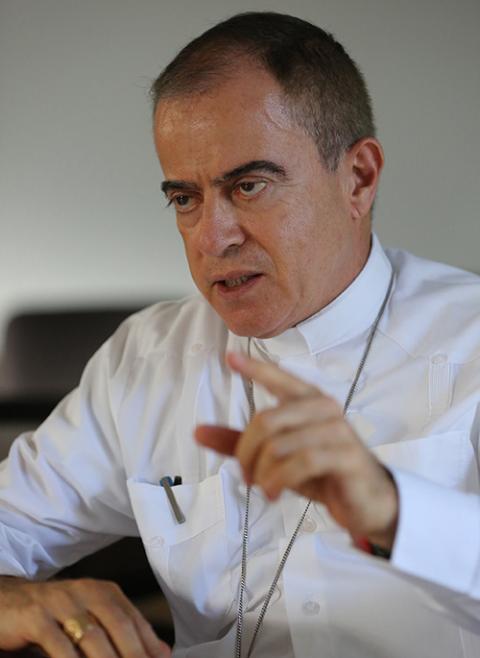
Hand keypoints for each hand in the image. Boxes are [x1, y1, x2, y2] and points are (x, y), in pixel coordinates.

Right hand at [0, 576, 170, 657]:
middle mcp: (86, 592)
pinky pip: (60, 647)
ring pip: (93, 638)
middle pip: (119, 627)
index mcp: (104, 592)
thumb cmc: (51, 614)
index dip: (149, 646)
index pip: (135, 620)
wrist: (6, 601)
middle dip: (134, 656)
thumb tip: (161, 652)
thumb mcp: (90, 618)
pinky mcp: (36, 618)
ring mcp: (61, 603)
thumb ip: (122, 631)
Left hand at [196, 352, 397, 550]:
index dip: (255, 368)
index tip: (230, 358)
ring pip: (279, 445)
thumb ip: (240, 443)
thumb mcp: (277, 456)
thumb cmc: (320, 472)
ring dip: (262, 473)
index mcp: (308, 400)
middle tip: (246, 476)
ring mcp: (338, 431)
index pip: (279, 378)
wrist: (365, 501)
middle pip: (265, 421)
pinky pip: (300, 463)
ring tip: (264, 488)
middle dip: (246, 453)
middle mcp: (324, 408)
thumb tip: (197, 432)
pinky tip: (274, 494)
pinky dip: (278, 482)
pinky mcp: (346, 456)